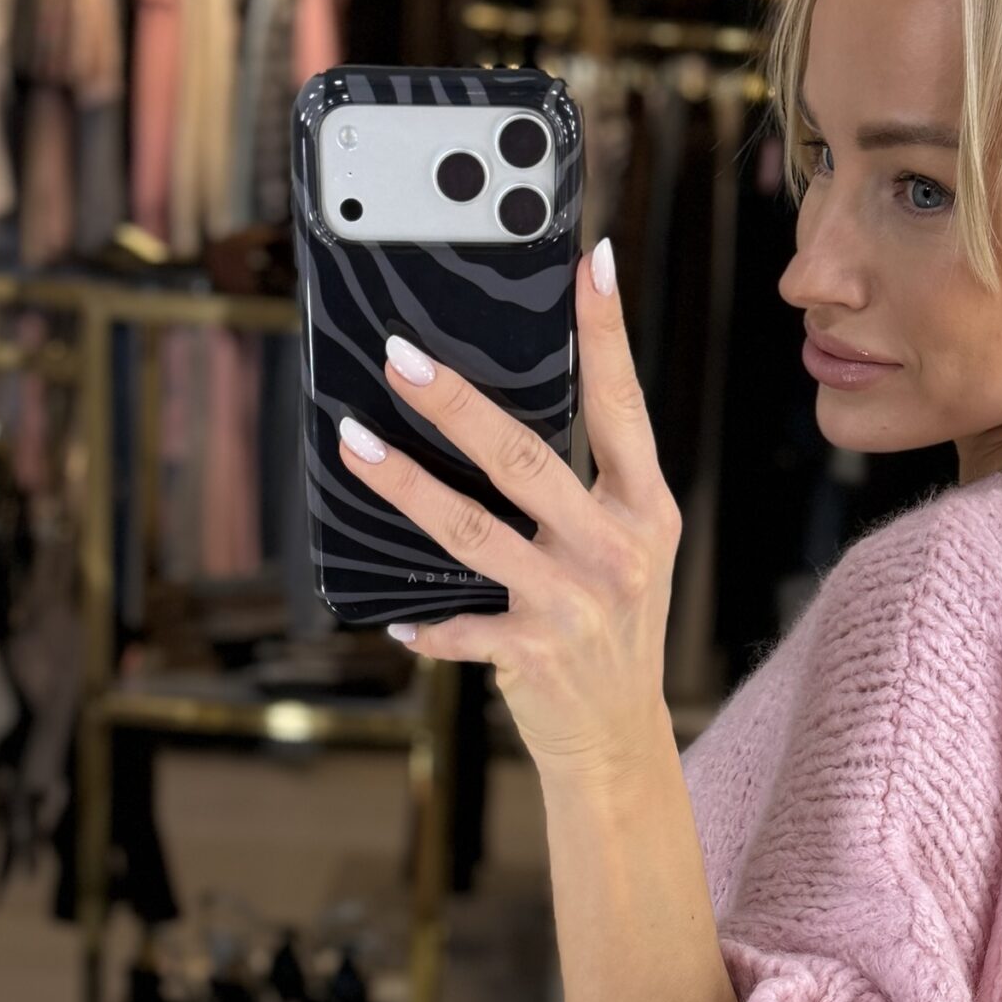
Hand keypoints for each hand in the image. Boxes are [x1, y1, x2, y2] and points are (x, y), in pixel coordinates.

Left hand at [334, 238, 682, 781]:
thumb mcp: (626, 550)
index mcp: (646, 508)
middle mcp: (618, 549)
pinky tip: (393, 614)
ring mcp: (575, 602)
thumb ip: (587, 488)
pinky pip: (458, 624)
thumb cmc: (609, 629)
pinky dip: (422, 621)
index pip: (623, 404)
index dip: (605, 332)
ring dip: (405, 484)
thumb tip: (495, 413)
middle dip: (458, 404)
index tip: (586, 262)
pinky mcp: (532, 653)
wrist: (617, 739)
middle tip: (402, 357)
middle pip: (527, 459)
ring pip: (474, 529)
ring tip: (355, 442)